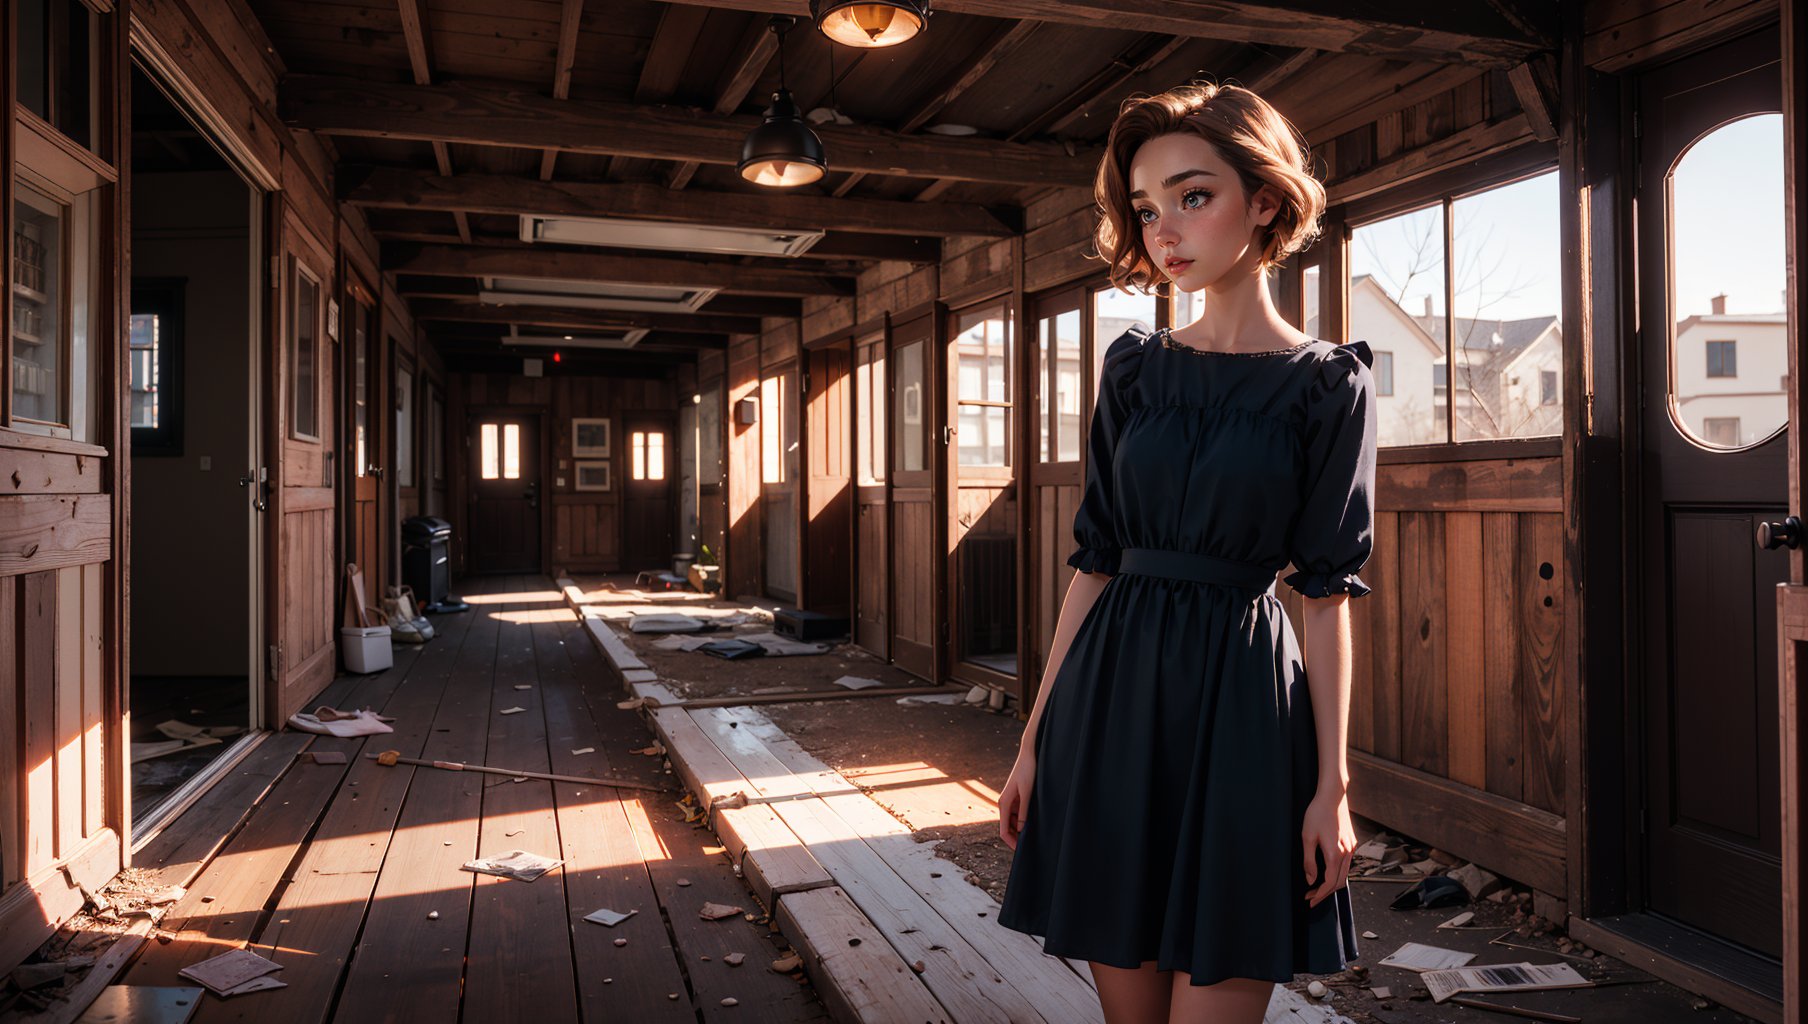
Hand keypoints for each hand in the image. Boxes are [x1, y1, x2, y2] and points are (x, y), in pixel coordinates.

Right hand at [998, 750, 1035, 849]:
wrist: (1029, 754)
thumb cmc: (1027, 771)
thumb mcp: (1027, 792)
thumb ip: (1024, 811)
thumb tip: (1022, 830)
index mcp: (1003, 803)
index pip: (1004, 830)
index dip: (1011, 843)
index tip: (1021, 852)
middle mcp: (1004, 804)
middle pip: (1008, 828)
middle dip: (1016, 838)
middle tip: (1030, 847)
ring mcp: (1010, 802)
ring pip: (1014, 823)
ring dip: (1021, 830)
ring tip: (1035, 836)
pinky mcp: (1017, 798)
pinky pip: (1019, 815)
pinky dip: (1024, 821)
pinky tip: (1034, 824)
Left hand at [1301, 789, 1354, 907]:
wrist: (1332, 796)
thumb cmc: (1317, 814)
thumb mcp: (1307, 837)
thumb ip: (1309, 861)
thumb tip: (1311, 880)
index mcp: (1335, 854)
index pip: (1328, 883)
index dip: (1319, 895)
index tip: (1309, 901)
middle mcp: (1346, 853)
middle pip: (1338, 882)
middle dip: (1324, 893)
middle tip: (1311, 898)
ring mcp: (1351, 848)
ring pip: (1344, 874)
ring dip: (1331, 883)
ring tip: (1316, 888)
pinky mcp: (1352, 842)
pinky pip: (1346, 864)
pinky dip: (1337, 873)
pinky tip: (1327, 872)